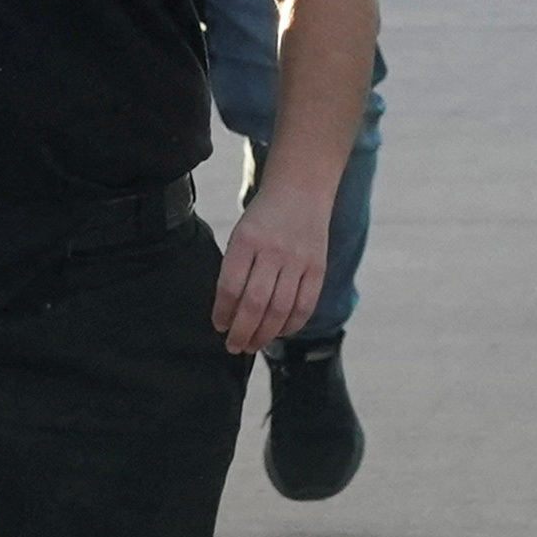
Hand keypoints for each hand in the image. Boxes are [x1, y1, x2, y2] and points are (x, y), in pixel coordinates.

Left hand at [216, 183, 334, 353]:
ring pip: (280, 309)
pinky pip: (305, 305)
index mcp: (246, 240)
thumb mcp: (241, 234)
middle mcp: (273, 251)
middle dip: (242, 332)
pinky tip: (279, 332)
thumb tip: (228, 313)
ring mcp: (298, 260)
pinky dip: (291, 325)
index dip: (223, 313)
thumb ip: (235, 268)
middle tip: (234, 346)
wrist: (301, 189)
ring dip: (265, 334)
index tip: (218, 326)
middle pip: (255, 303)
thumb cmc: (263, 218)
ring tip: (252, 345)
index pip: (230, 287)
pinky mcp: (317, 267)